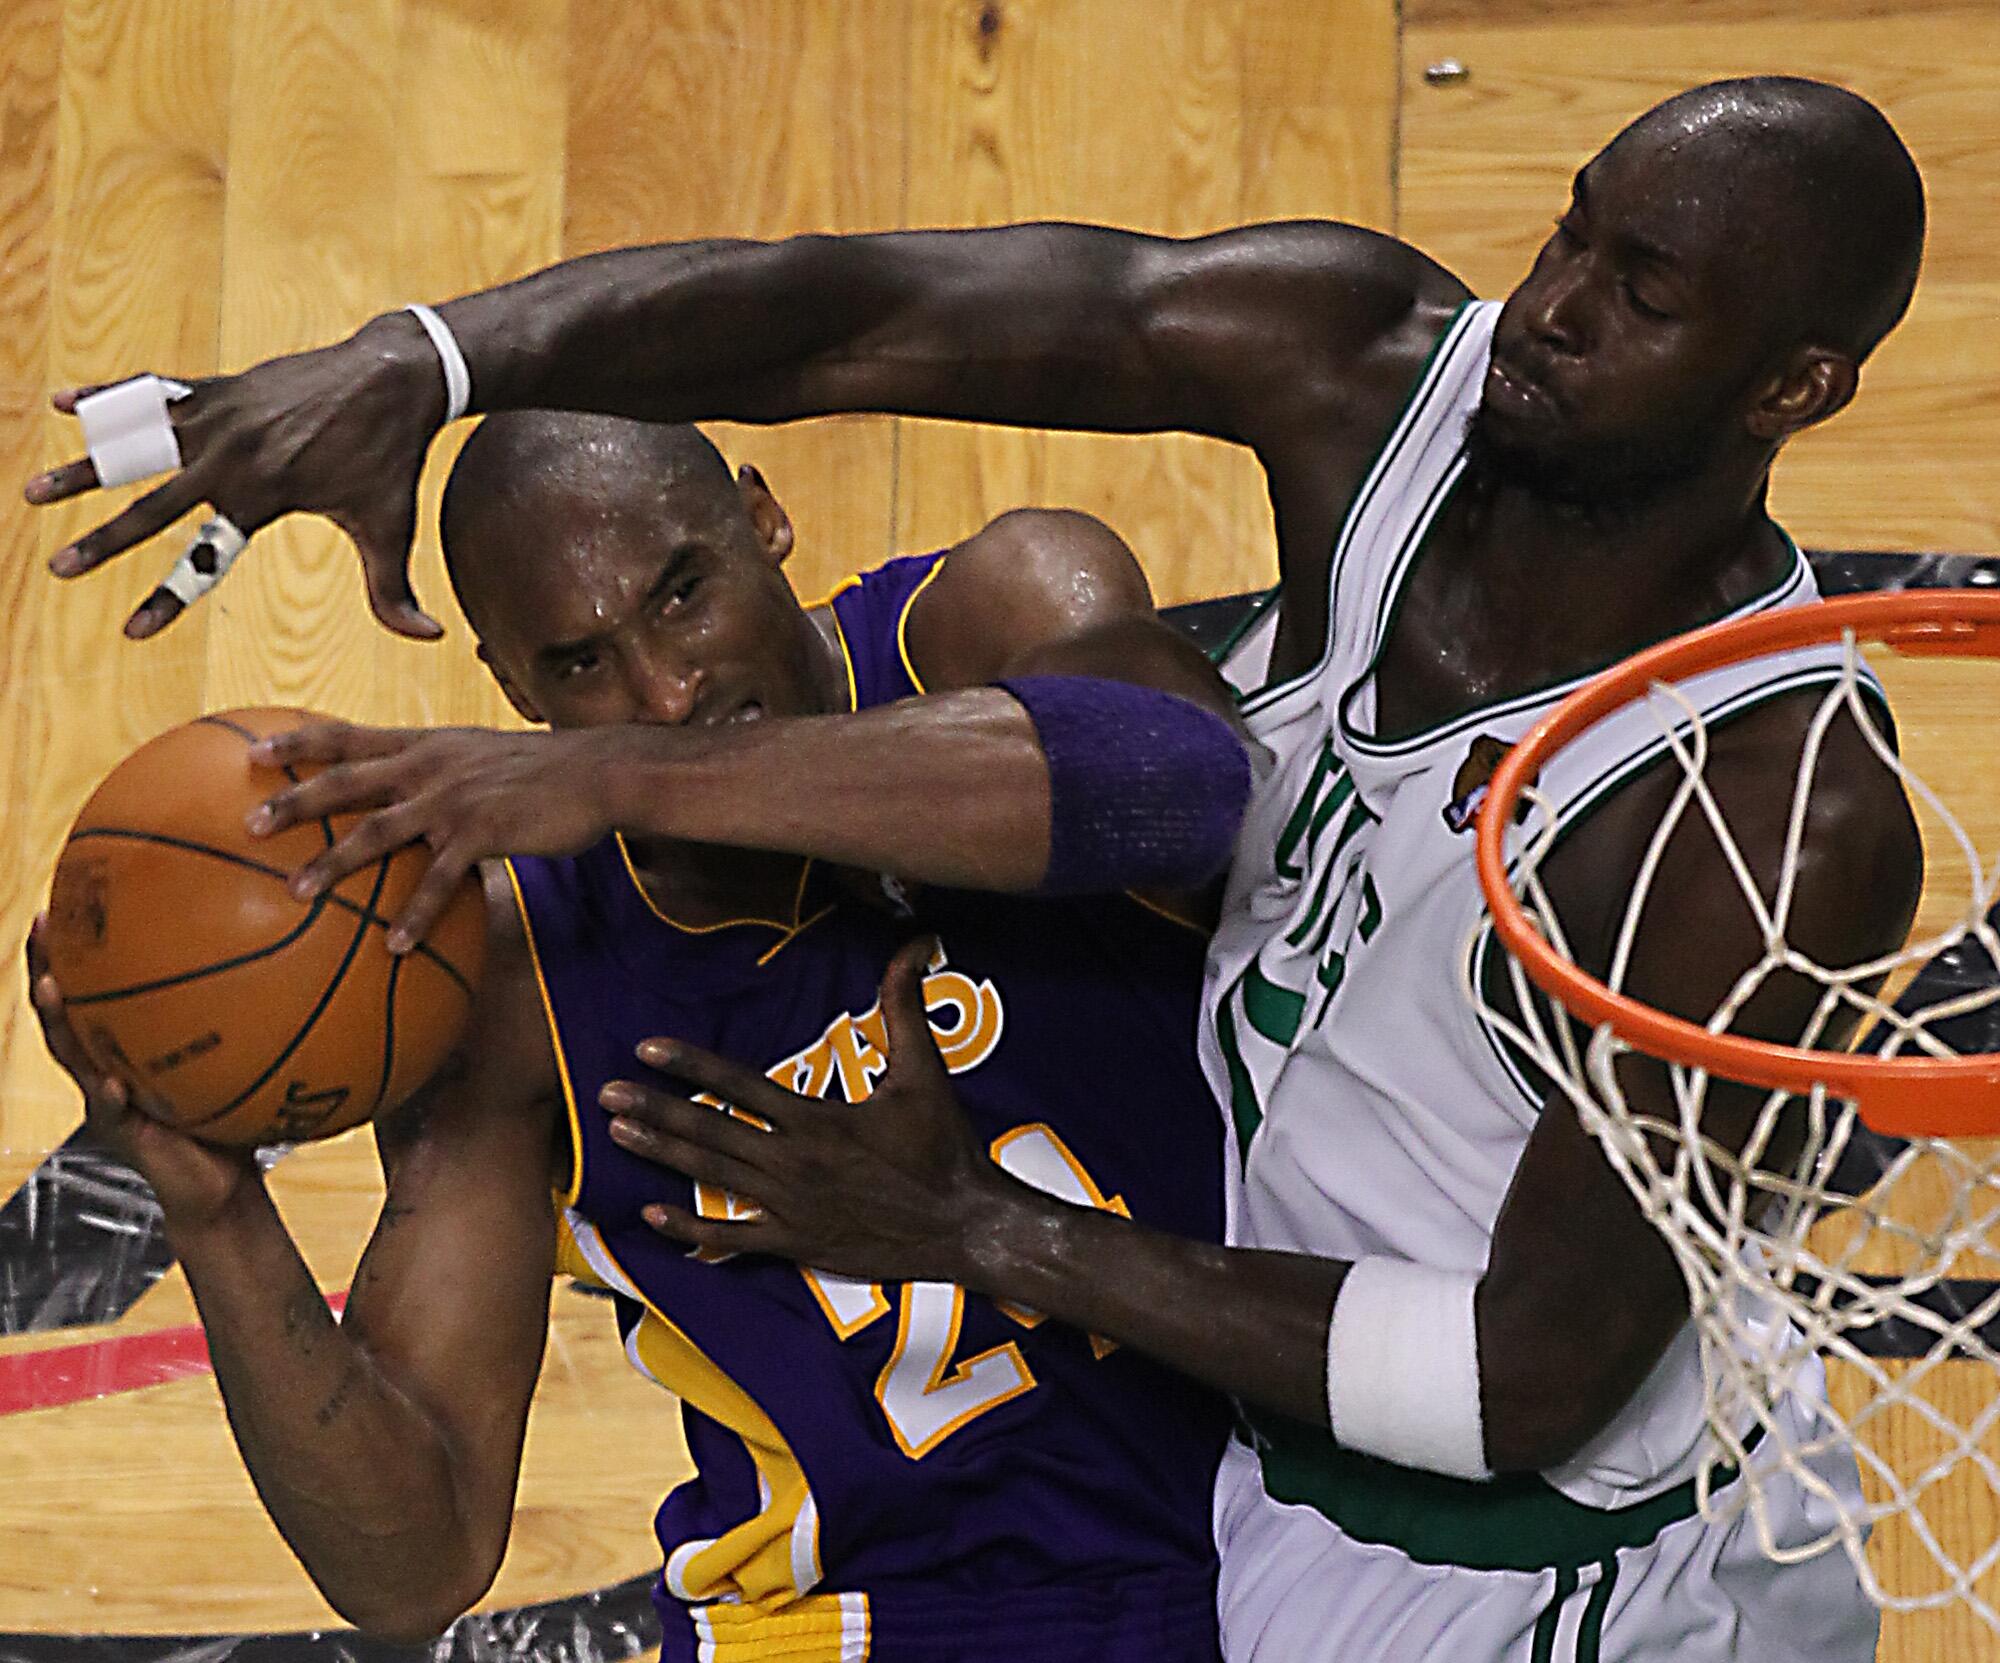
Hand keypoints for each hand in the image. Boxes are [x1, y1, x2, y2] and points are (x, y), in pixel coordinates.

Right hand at [24, 312, 449, 640]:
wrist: (393, 377)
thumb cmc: (392, 460)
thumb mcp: (392, 528)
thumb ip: (396, 591)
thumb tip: (432, 640)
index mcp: (262, 497)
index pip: (205, 559)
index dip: (168, 598)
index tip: (133, 630)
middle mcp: (231, 457)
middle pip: (151, 506)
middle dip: (102, 540)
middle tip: (58, 567)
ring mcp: (219, 417)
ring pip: (136, 446)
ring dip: (84, 467)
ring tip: (34, 490)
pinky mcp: (219, 388)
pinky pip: (153, 393)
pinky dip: (110, 398)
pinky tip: (65, 404)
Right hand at [25, 915, 258, 1232]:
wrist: (224, 1186)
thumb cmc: (237, 1115)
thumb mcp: (248, 1056)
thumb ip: (262, 1012)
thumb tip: (311, 950)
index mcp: (130, 1043)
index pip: (97, 984)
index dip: (80, 945)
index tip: (76, 894)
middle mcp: (108, 1064)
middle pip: (65, 1008)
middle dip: (48, 966)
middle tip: (44, 923)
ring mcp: (107, 1101)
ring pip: (71, 1054)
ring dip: (59, 1021)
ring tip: (52, 987)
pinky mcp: (125, 1136)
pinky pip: (111, 1111)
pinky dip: (109, 1095)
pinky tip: (110, 1081)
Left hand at [247, 721, 619, 949]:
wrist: (598, 771)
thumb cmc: (544, 770)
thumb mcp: (482, 758)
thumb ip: (442, 773)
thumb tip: (412, 801)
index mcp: (425, 745)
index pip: (348, 735)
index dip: (298, 742)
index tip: (252, 751)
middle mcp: (429, 766)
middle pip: (346, 781)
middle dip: (293, 801)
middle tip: (248, 823)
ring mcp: (453, 799)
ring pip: (377, 831)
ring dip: (333, 862)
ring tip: (296, 893)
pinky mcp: (482, 832)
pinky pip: (438, 880)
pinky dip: (414, 914)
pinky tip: (395, 946)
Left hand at [601, 939, 1012, 1284]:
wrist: (966, 1225)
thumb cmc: (944, 1147)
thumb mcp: (925, 1071)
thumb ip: (905, 1007)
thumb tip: (914, 945)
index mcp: (817, 1119)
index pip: (739, 1085)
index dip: (690, 1065)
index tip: (646, 1048)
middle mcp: (793, 1162)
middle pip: (710, 1131)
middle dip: (654, 1111)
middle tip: (605, 1095)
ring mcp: (790, 1208)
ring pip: (711, 1178)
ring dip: (662, 1155)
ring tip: (617, 1135)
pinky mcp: (796, 1244)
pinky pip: (733, 1238)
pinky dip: (690, 1229)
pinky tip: (652, 1216)